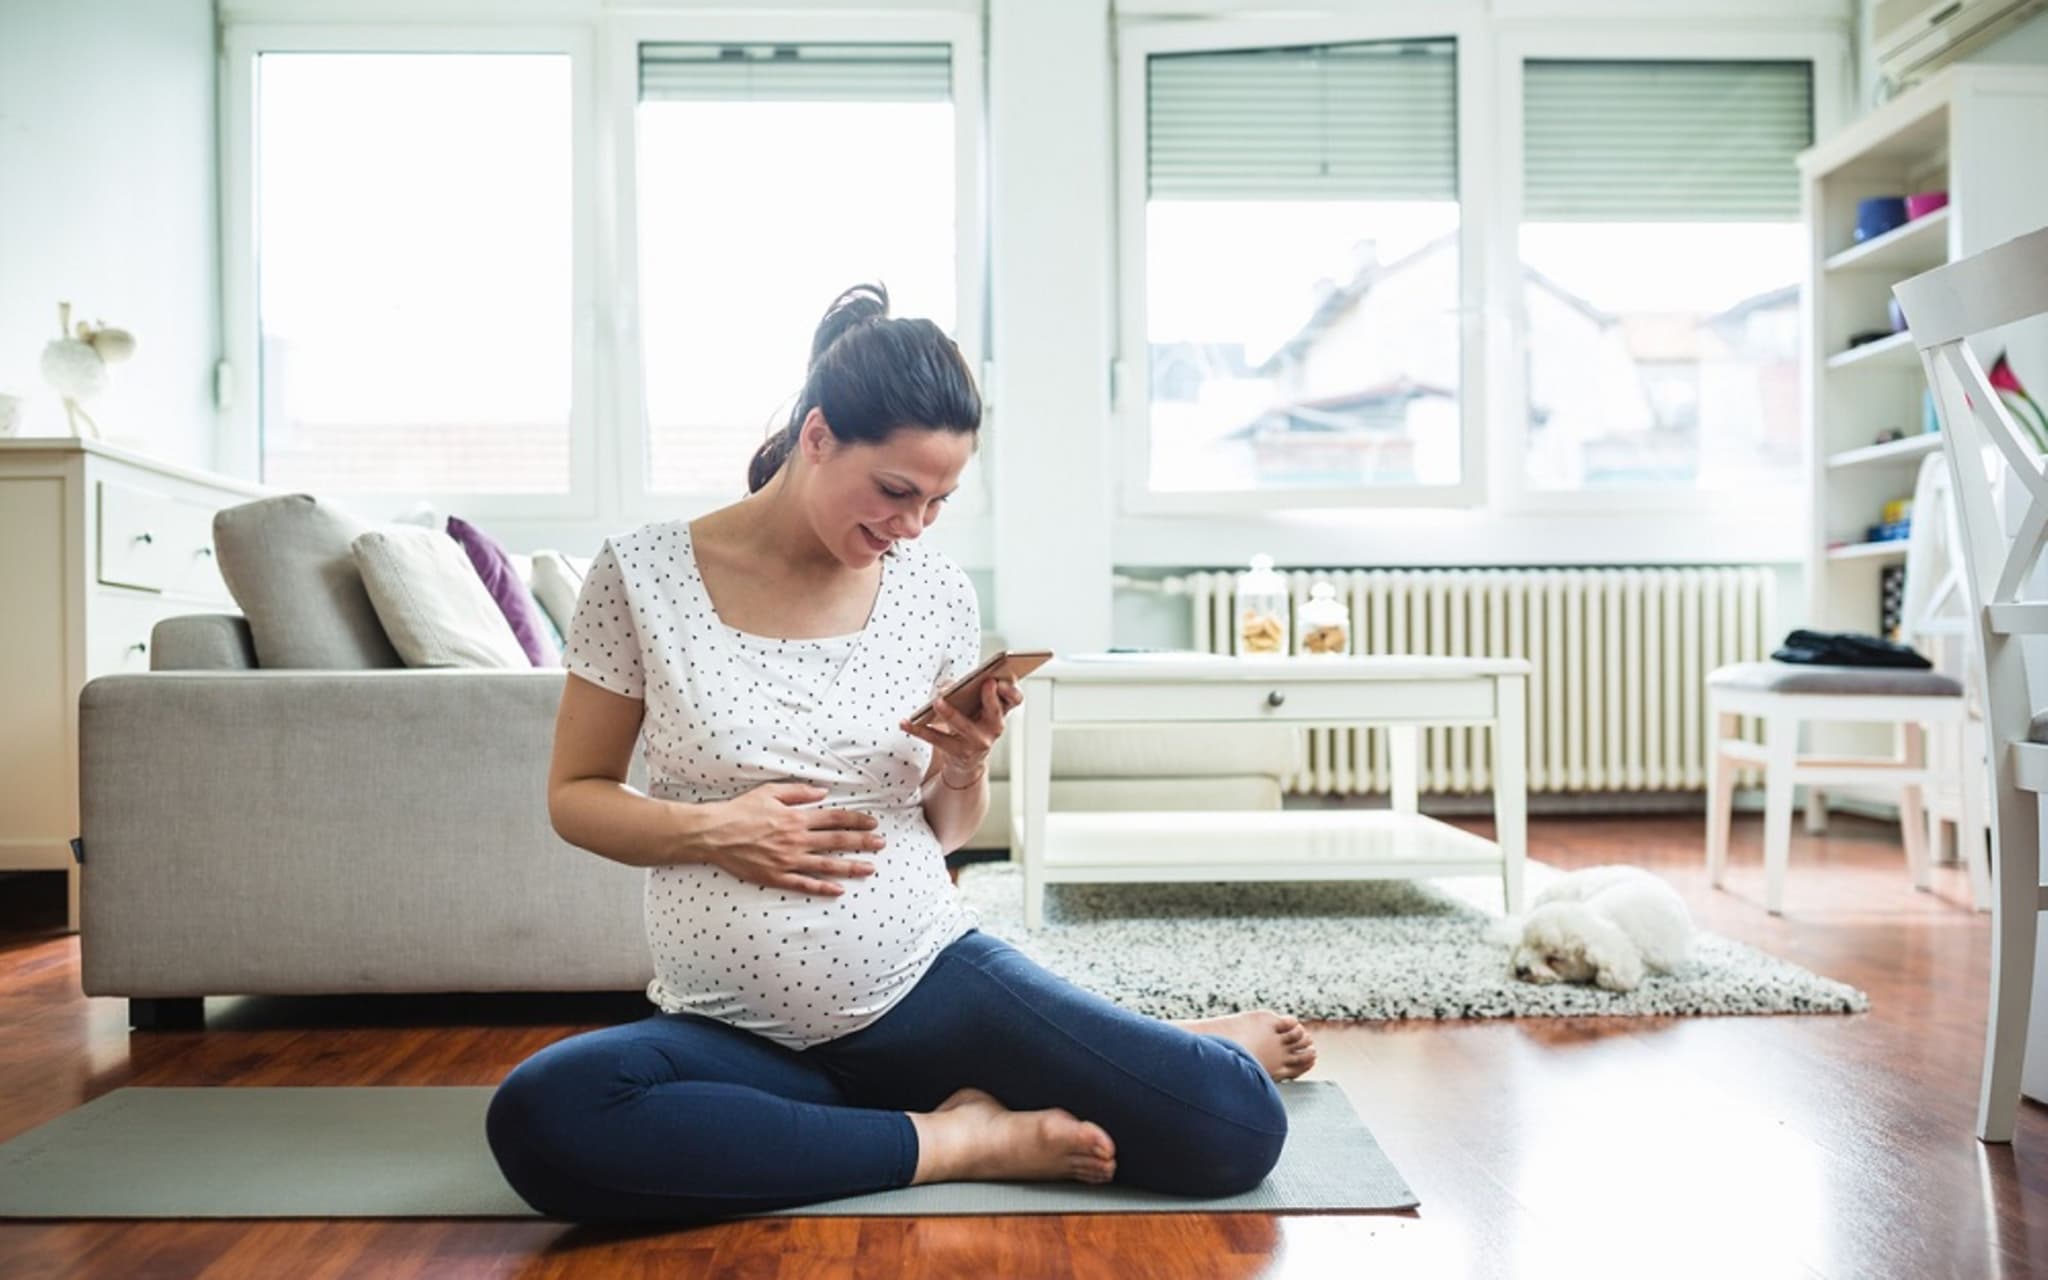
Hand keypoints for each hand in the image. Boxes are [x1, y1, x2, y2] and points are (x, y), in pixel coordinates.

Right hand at [698, 782, 884, 897]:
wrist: (714, 834)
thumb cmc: (740, 810)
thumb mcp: (770, 791)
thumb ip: (799, 792)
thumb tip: (824, 792)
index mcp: (796, 817)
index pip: (835, 818)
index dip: (857, 820)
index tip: (872, 823)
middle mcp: (796, 840)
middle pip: (837, 841)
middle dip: (863, 842)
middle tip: (882, 844)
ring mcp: (787, 861)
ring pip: (826, 865)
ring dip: (851, 866)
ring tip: (870, 868)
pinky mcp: (776, 877)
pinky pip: (804, 884)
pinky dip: (823, 888)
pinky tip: (839, 890)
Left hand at [901, 676, 1022, 784]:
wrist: (966, 760)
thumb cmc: (970, 722)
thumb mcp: (972, 705)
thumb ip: (963, 688)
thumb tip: (947, 686)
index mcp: (1001, 710)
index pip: (1014, 699)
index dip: (1011, 690)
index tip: (1001, 679)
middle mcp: (994, 727)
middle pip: (995, 711)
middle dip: (990, 697)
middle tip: (984, 683)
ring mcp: (978, 742)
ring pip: (965, 726)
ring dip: (951, 713)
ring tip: (937, 702)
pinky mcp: (958, 753)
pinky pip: (936, 739)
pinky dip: (917, 729)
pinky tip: (904, 722)